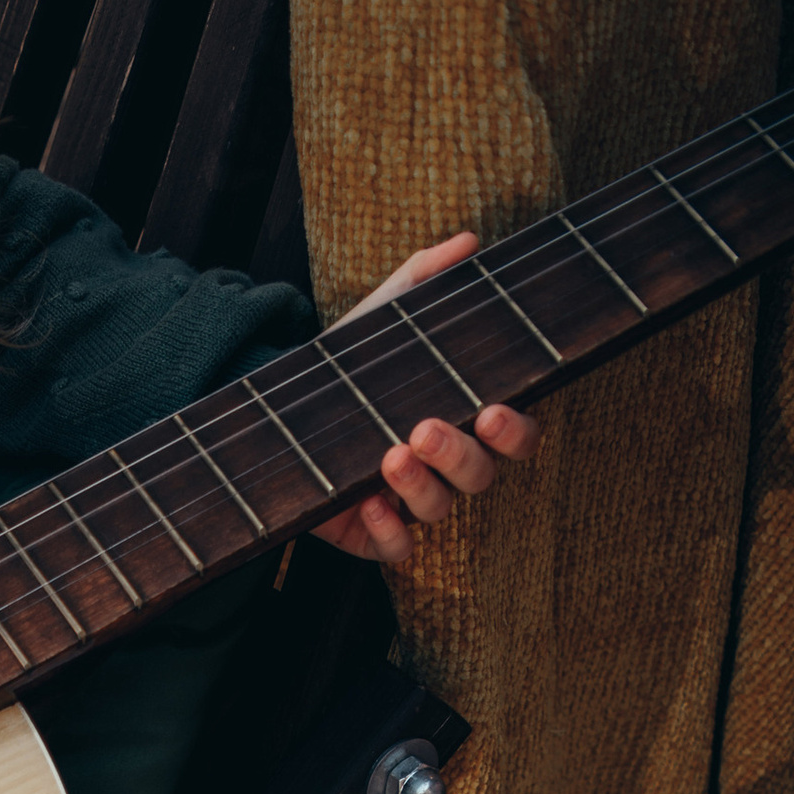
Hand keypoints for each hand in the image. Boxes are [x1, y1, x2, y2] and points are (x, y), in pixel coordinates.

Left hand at [314, 233, 539, 567]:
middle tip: (426, 428)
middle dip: (462, 455)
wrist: (276, 409)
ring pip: (442, 510)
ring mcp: (409, 501)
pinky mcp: (370, 532)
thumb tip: (469, 241)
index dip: (517, 431)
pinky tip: (370, 506)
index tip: (496, 409)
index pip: (515, 435)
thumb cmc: (347, 364)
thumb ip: (423, 278)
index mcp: (462, 416)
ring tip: (391, 454)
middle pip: (482, 476)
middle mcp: (444, 465)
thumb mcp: (381, 318)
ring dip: (423, 486)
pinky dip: (390, 534)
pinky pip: (397, 551)